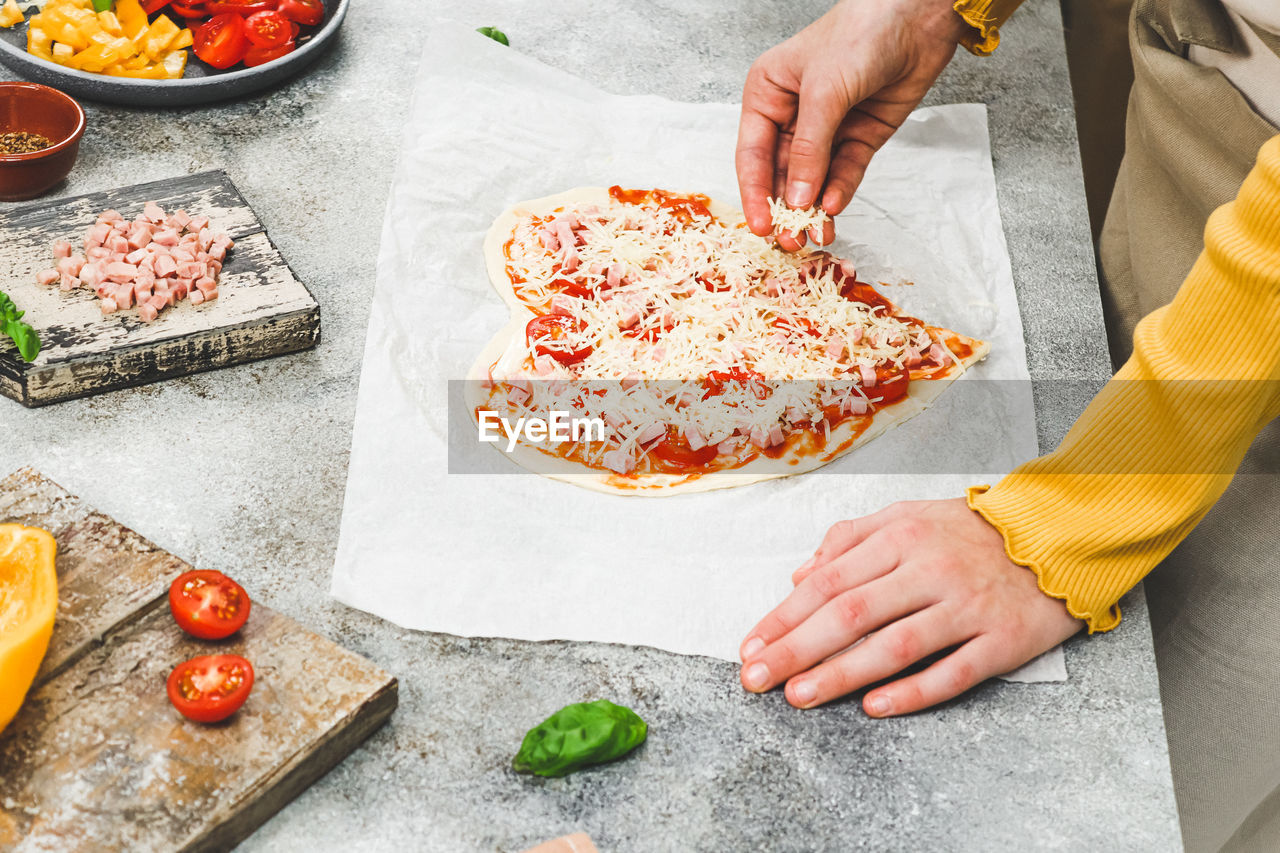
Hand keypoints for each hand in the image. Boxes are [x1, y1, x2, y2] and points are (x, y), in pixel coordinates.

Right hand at [736, 0, 968, 249]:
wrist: (917, 17)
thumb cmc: (860, 33)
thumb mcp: (824, 91)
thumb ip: (809, 149)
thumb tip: (795, 198)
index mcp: (767, 94)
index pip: (752, 154)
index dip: (755, 193)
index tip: (760, 227)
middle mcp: (792, 114)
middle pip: (780, 173)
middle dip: (784, 208)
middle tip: (789, 241)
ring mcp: (827, 128)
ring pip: (812, 179)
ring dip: (812, 208)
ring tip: (814, 236)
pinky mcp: (859, 136)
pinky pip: (844, 172)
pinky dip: (839, 192)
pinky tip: (834, 208)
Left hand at [739, 499, 1082, 715]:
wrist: (1061, 535)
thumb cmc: (971, 531)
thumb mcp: (907, 516)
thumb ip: (849, 540)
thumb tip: (798, 576)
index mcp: (901, 537)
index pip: (829, 581)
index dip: (785, 617)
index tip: (751, 647)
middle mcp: (930, 570)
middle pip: (851, 614)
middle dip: (796, 649)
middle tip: (756, 679)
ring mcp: (967, 606)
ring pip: (894, 646)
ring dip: (842, 673)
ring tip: (799, 696)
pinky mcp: (1003, 641)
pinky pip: (953, 673)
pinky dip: (912, 692)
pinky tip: (875, 708)